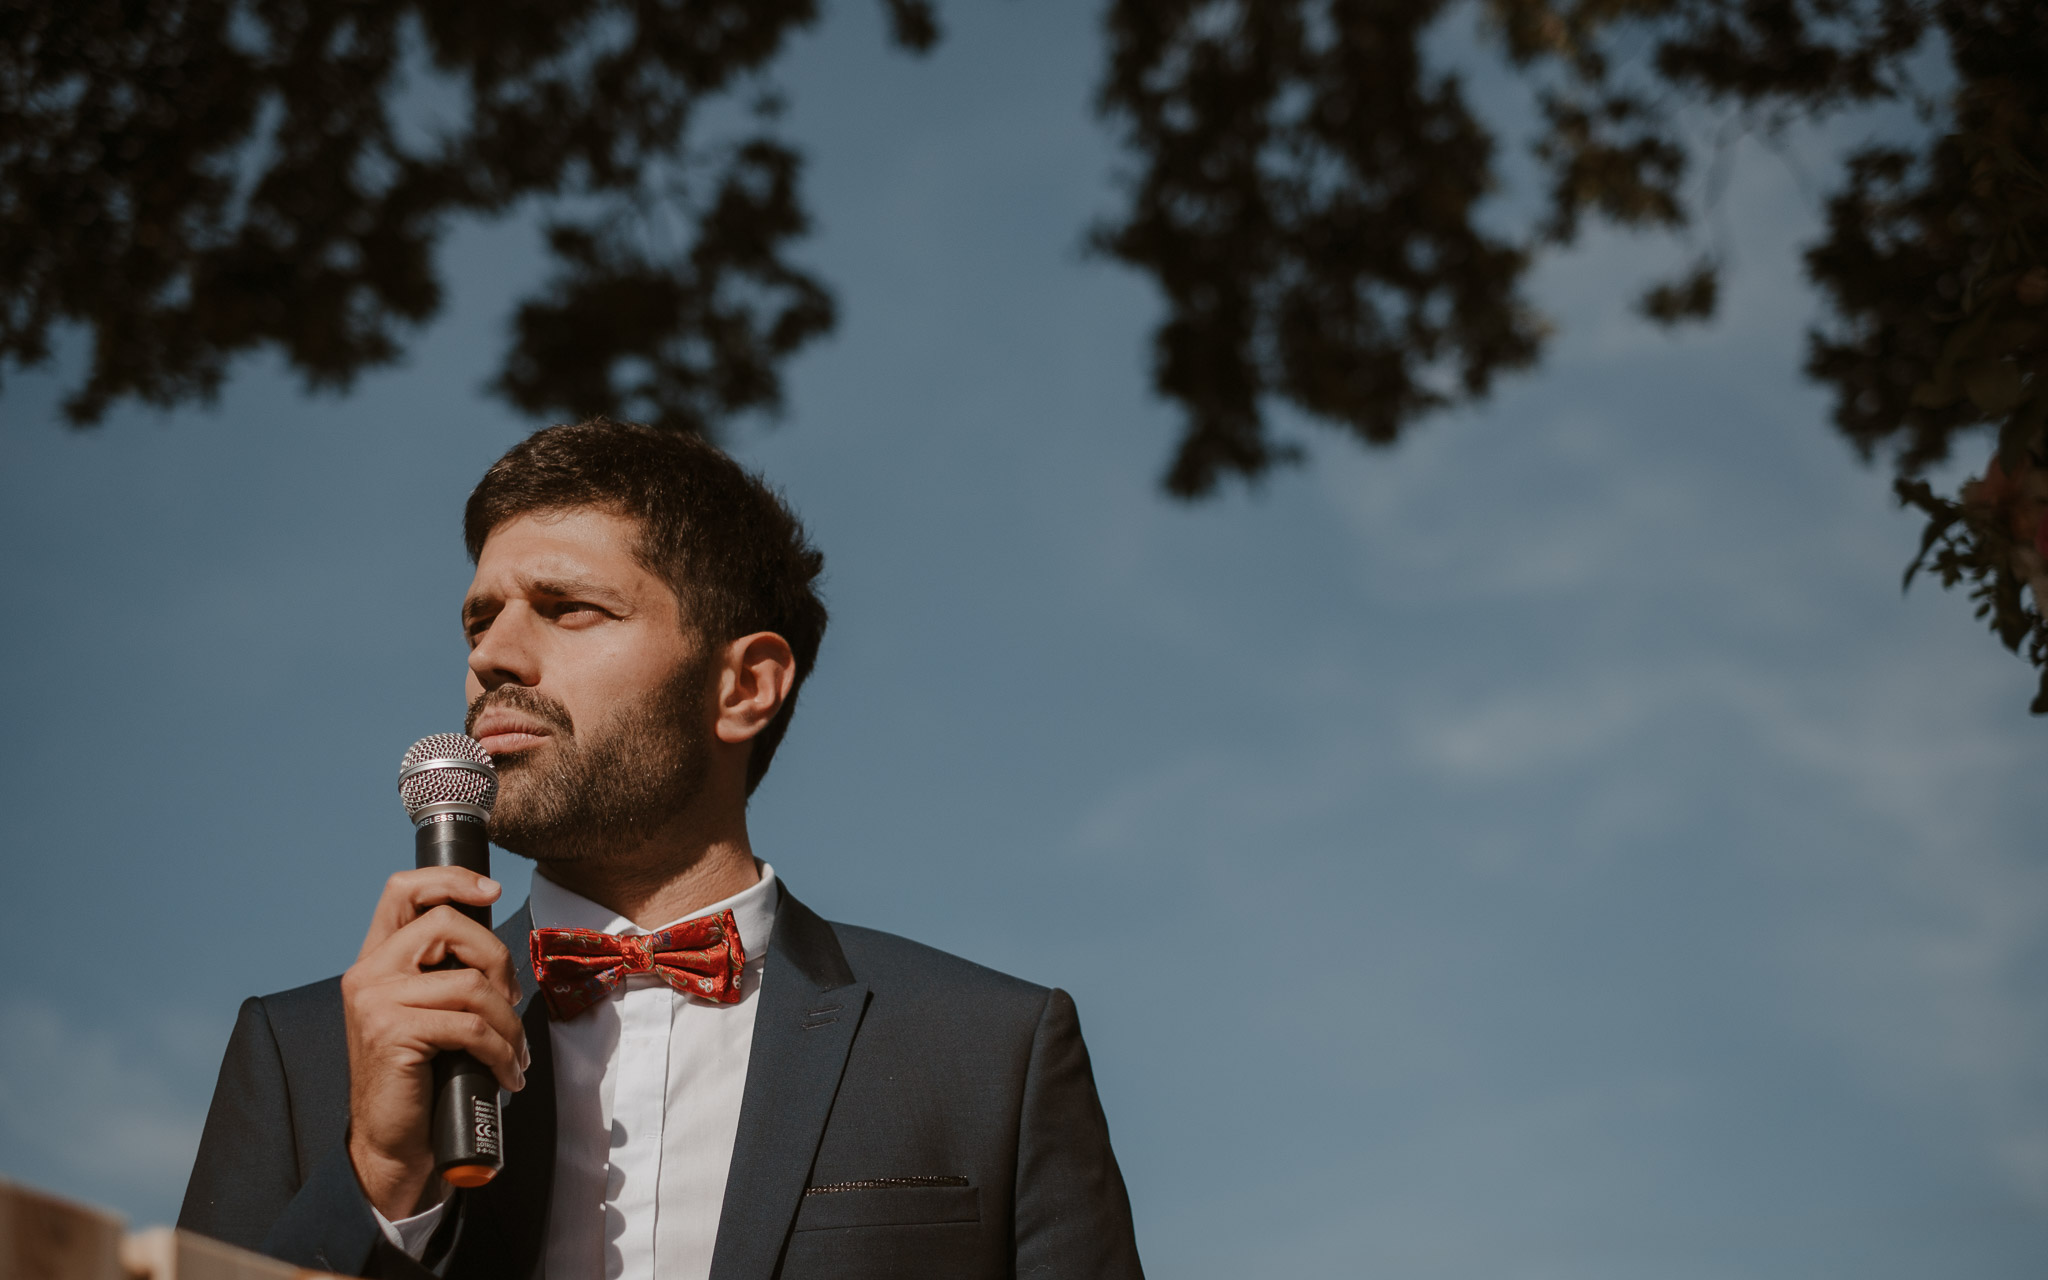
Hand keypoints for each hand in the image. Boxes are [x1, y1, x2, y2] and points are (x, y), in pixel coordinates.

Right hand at [342, 868, 527, 1219]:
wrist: (393, 1143)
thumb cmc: (424, 1078)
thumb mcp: (430, 1011)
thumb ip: (445, 973)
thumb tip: (496, 949)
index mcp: (376, 960)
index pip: (402, 890)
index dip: (450, 878)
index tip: (491, 889)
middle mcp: (368, 973)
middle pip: (447, 924)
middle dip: (498, 959)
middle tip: (509, 1002)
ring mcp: (376, 1001)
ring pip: (471, 982)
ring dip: (508, 1021)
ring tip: (514, 1051)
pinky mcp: (394, 1032)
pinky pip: (471, 1025)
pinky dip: (501, 1050)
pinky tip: (507, 1073)